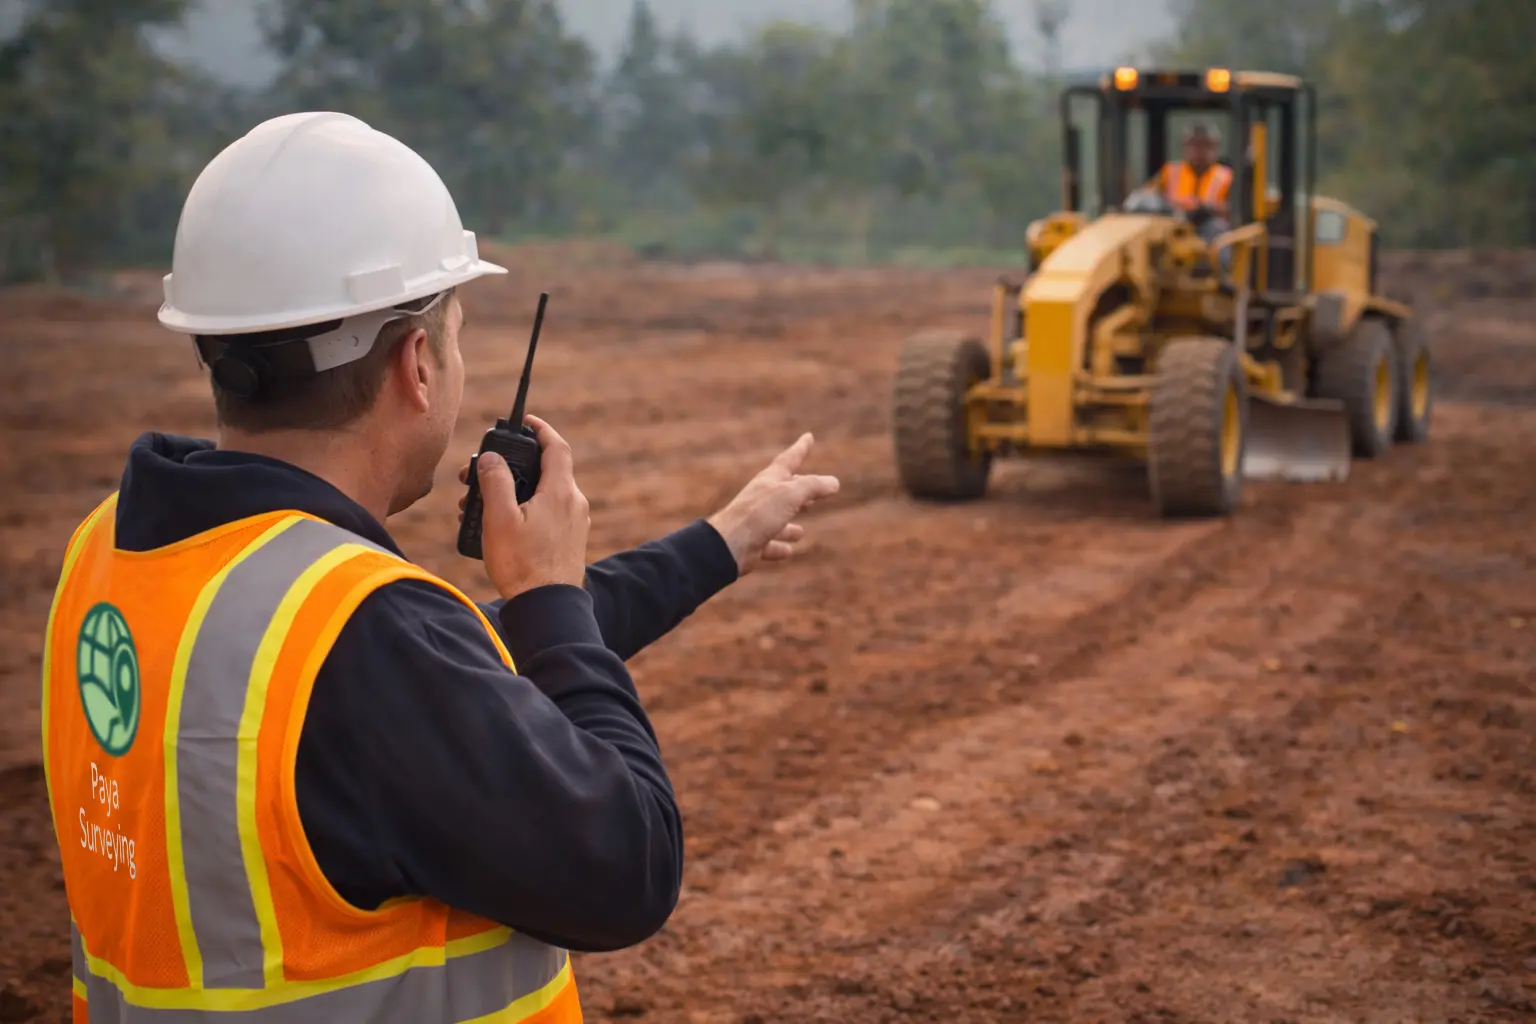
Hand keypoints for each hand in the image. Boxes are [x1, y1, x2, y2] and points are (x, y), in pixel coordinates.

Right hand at [461, 414, 588, 598]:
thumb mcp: (499, 519)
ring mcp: (575, 523)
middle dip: (516, 466)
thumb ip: (494, 482)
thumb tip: (490, 458)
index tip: (526, 422)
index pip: (556, 446)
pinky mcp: (571, 541)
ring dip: (517, 491)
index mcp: (560, 492)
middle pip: (546, 470)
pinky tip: (504, 526)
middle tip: (485, 472)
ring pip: (545, 494)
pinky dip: (527, 510)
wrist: (547, 608)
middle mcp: (574, 503)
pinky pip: (549, 514)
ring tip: (484, 506)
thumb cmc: (522, 565)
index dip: (541, 429)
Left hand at [707, 433, 839, 575]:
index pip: (789, 460)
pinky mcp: (753, 544)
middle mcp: (762, 499)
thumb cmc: (758, 515)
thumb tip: (833, 482)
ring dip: (789, 525)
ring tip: (800, 531)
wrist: (728, 544)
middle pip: (785, 492)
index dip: (800, 448)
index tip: (808, 436)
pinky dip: (780, 546)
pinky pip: (770, 545)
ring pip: (777, 521)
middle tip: (815, 491)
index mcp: (770, 481)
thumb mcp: (791, 495)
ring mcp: (756, 522)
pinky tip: (788, 550)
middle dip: (801, 491)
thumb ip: (813, 486)